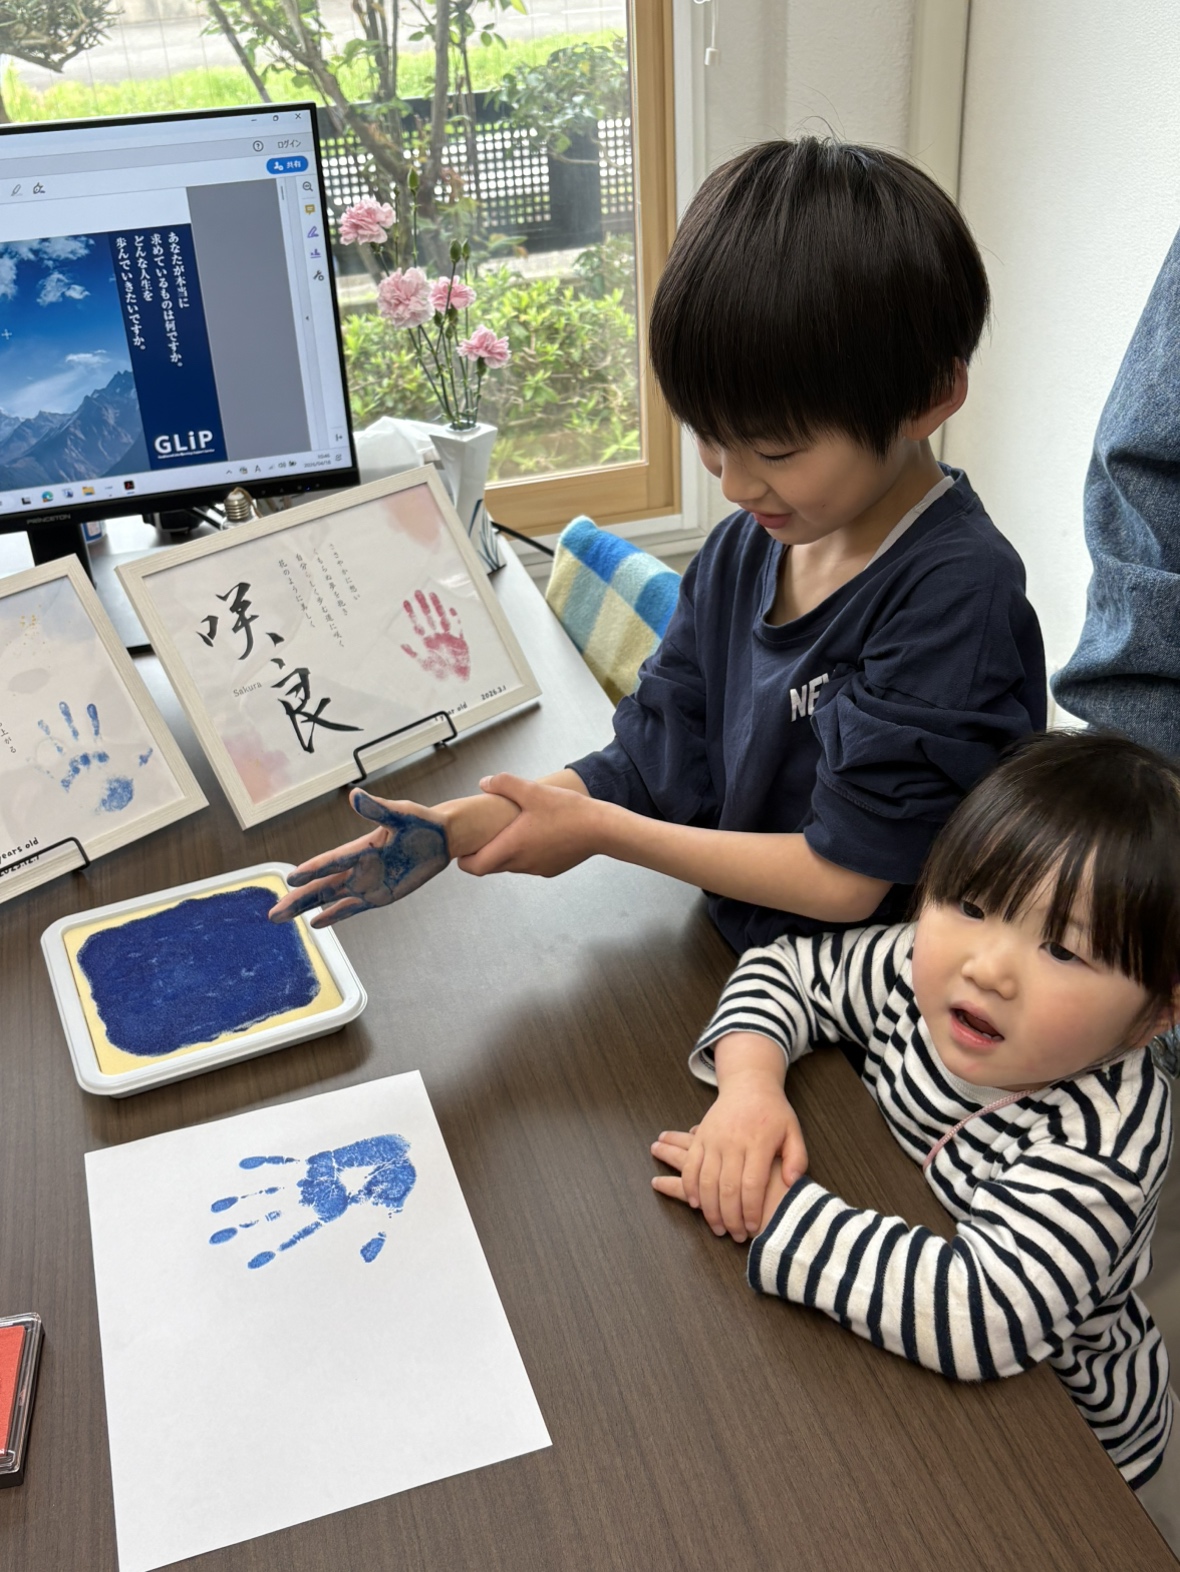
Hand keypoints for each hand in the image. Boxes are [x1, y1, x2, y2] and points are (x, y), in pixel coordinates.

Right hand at [268, 789, 448, 927]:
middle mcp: (358, 868)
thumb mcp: (401, 814)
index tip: (290, 879)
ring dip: (306, 908)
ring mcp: (366, 883)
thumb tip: (355, 795)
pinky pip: (351, 908)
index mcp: (361, 848)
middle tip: (273, 913)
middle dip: (298, 899)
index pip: (331, 862)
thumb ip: (378, 808)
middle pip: (322, 886)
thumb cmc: (421, 822)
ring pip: (329, 898)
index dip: (312, 870)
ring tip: (281, 917)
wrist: (440, 838)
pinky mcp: (378, 896)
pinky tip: (316, 923)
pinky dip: (334, 915)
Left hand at [400, 590, 470, 680]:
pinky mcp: (460, 642)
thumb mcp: (423, 666)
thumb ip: (414, 654)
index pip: (417, 625)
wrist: (456, 685)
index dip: (411, 614)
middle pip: (429, 618)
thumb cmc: (439, 677)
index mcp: (427, 643)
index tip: (405, 602)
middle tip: (417, 592)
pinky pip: (458, 628)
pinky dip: (455, 619)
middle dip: (423, 605)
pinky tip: (451, 609)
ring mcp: (448, 638)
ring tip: (432, 594)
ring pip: (442, 619)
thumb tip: (402, 644)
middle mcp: (437, 638)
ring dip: (437, 607)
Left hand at [458, 773, 608, 876]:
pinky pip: (530, 864)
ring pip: (511, 865)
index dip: (464, 860)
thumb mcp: (533, 790)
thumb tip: (484, 782)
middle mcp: (521, 863)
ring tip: (510, 830)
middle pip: (491, 866)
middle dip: (483, 853)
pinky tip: (536, 834)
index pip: (475, 867)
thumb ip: (505, 784)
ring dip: (505, 852)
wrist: (601, 829)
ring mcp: (537, 868)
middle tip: (482, 834)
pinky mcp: (551, 869)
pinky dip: (525, 853)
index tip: (462, 849)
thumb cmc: (567, 811)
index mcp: (511, 847)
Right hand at [664, 1073, 805, 1240]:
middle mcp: (734, 1141)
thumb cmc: (774, 1112)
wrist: (749, 1083)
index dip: (751, 1210)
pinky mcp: (701, 1137)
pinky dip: (689, 1187)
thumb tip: (792, 1182)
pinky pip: (690, 1166)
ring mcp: (714, 1138)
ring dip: (708, 1208)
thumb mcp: (794, 1131)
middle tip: (735, 1236)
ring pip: (706, 1180)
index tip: (753, 1228)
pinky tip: (695, 1204)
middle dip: (730, 1217)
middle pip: (727, 1188)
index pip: (752, 1185)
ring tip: (717, 1226)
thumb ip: (797, 1158)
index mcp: (759, 1142)